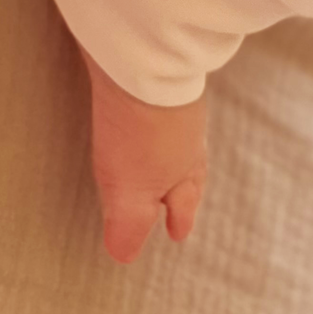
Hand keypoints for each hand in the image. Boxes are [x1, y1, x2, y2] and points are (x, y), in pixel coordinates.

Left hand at [78, 44, 207, 262]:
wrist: (144, 58)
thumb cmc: (143, 134)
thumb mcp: (132, 192)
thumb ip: (130, 224)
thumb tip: (124, 255)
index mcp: (184, 173)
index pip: (184, 204)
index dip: (179, 220)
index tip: (178, 235)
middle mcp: (186, 138)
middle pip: (188, 168)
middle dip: (184, 187)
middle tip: (179, 202)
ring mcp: (175, 103)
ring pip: (177, 135)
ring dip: (171, 151)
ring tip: (160, 158)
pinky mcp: (157, 76)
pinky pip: (161, 104)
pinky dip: (156, 117)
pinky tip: (142, 114)